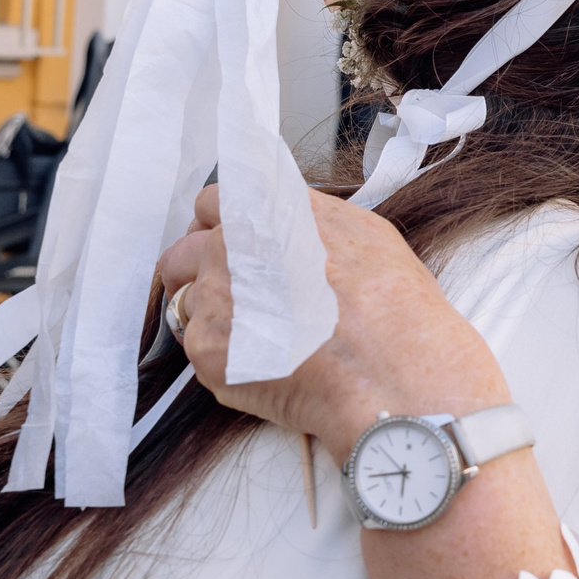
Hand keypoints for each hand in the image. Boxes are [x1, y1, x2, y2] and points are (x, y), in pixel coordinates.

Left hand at [155, 188, 512, 462]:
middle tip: (238, 297)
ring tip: (264, 340)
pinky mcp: (206, 349)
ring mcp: (212, 298)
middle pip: (183, 252)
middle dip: (202, 271)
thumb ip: (304, 219)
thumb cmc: (394, 307)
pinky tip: (269, 366)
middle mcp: (229, 246)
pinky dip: (227, 357)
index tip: (232, 247)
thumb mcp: (362, 231)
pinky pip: (200, 347)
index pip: (210, 204)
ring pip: (189, 302)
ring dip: (215, 316)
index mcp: (265, 212)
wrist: (392, 374)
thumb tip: (283, 225)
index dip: (220, 227)